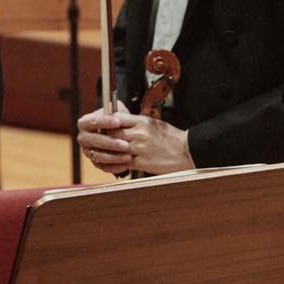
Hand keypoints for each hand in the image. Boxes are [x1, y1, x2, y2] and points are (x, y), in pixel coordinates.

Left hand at [77, 106, 193, 175]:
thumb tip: (124, 124)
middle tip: (96, 140)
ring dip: (106, 151)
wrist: (186, 151)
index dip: (107, 123)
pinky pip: (122, 162)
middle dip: (104, 137)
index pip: (117, 119)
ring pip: (114, 149)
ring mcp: (139, 148)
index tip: (101, 126)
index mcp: (142, 122)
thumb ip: (139, 124)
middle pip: (112, 134)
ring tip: (100, 152)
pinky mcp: (141, 162)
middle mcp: (139, 133)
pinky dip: (115, 164)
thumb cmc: (172, 138)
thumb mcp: (155, 125)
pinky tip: (112, 164)